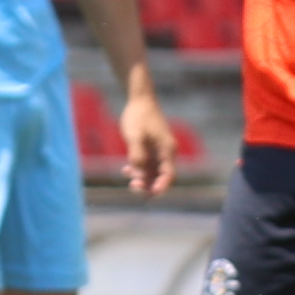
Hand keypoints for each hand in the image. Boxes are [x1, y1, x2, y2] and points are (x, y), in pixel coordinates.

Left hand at [118, 71, 177, 196]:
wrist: (139, 99)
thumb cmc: (138, 116)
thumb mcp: (134, 135)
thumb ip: (137, 154)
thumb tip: (138, 172)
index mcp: (167, 149)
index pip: (169, 175)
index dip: (161, 187)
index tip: (152, 194)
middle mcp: (166, 152)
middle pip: (161, 177)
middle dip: (148, 185)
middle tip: (133, 187)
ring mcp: (159, 151)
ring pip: (153, 173)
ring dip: (142, 179)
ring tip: (128, 179)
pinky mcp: (151, 148)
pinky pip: (147, 165)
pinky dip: (138, 170)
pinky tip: (126, 170)